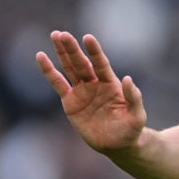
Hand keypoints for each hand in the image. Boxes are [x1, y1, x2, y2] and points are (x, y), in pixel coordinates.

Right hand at [35, 31, 146, 153]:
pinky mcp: (70, 102)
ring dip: (62, 53)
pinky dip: (49, 71)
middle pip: (82, 63)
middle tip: (62, 34)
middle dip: (72, 49)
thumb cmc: (130, 129)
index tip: (88, 38)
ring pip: (70, 68)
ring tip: (55, 35)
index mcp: (111, 84)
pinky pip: (58, 84)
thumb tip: (128, 78)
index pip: (101, 64)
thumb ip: (133, 97)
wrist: (117, 144)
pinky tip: (41, 57)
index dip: (94, 51)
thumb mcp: (136, 115)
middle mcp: (95, 83)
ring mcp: (82, 91)